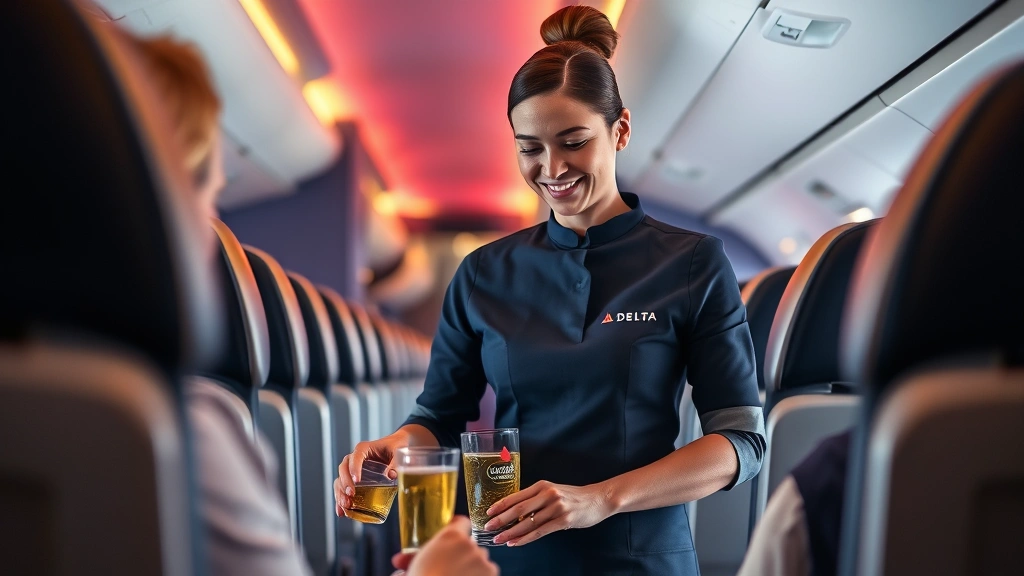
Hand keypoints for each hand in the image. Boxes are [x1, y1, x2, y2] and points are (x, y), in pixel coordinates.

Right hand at [334, 432, 406, 515]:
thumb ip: (396, 463)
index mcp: (364, 449)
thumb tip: (391, 475)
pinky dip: (341, 500)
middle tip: (351, 495)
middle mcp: (355, 458)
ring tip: (346, 505)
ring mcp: (353, 469)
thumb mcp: (398, 452)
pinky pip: (344, 489)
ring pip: (340, 480)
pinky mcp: (355, 480)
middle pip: (344, 469)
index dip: (354, 468)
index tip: (357, 481)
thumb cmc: (396, 446)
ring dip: (341, 493)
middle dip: (345, 483)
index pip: (355, 457)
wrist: (397, 446)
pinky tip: (342, 512)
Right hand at [397, 516, 497, 575]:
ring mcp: (481, 560)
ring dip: (472, 566)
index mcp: (450, 536)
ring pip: (480, 559)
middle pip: (470, 545)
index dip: (457, 528)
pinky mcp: (490, 572)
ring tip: (457, 575)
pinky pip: (488, 571)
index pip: (461, 522)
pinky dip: (480, 575)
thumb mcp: (414, 564)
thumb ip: (411, 557)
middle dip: (462, 554)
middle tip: (450, 565)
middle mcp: (469, 544)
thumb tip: (399, 560)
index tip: (453, 537)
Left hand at [485, 480, 612, 545]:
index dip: (500, 505)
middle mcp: (547, 494)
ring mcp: (556, 507)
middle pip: (519, 509)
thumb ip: (535, 498)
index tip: (487, 513)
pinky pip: (540, 531)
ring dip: (511, 532)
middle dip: (500, 520)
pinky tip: (515, 542)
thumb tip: (513, 512)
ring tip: (499, 539)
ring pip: (528, 523)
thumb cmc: (572, 496)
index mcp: (541, 485)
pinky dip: (525, 538)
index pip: (516, 496)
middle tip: (487, 528)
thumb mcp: (552, 491)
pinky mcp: (563, 520)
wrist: (597, 499)